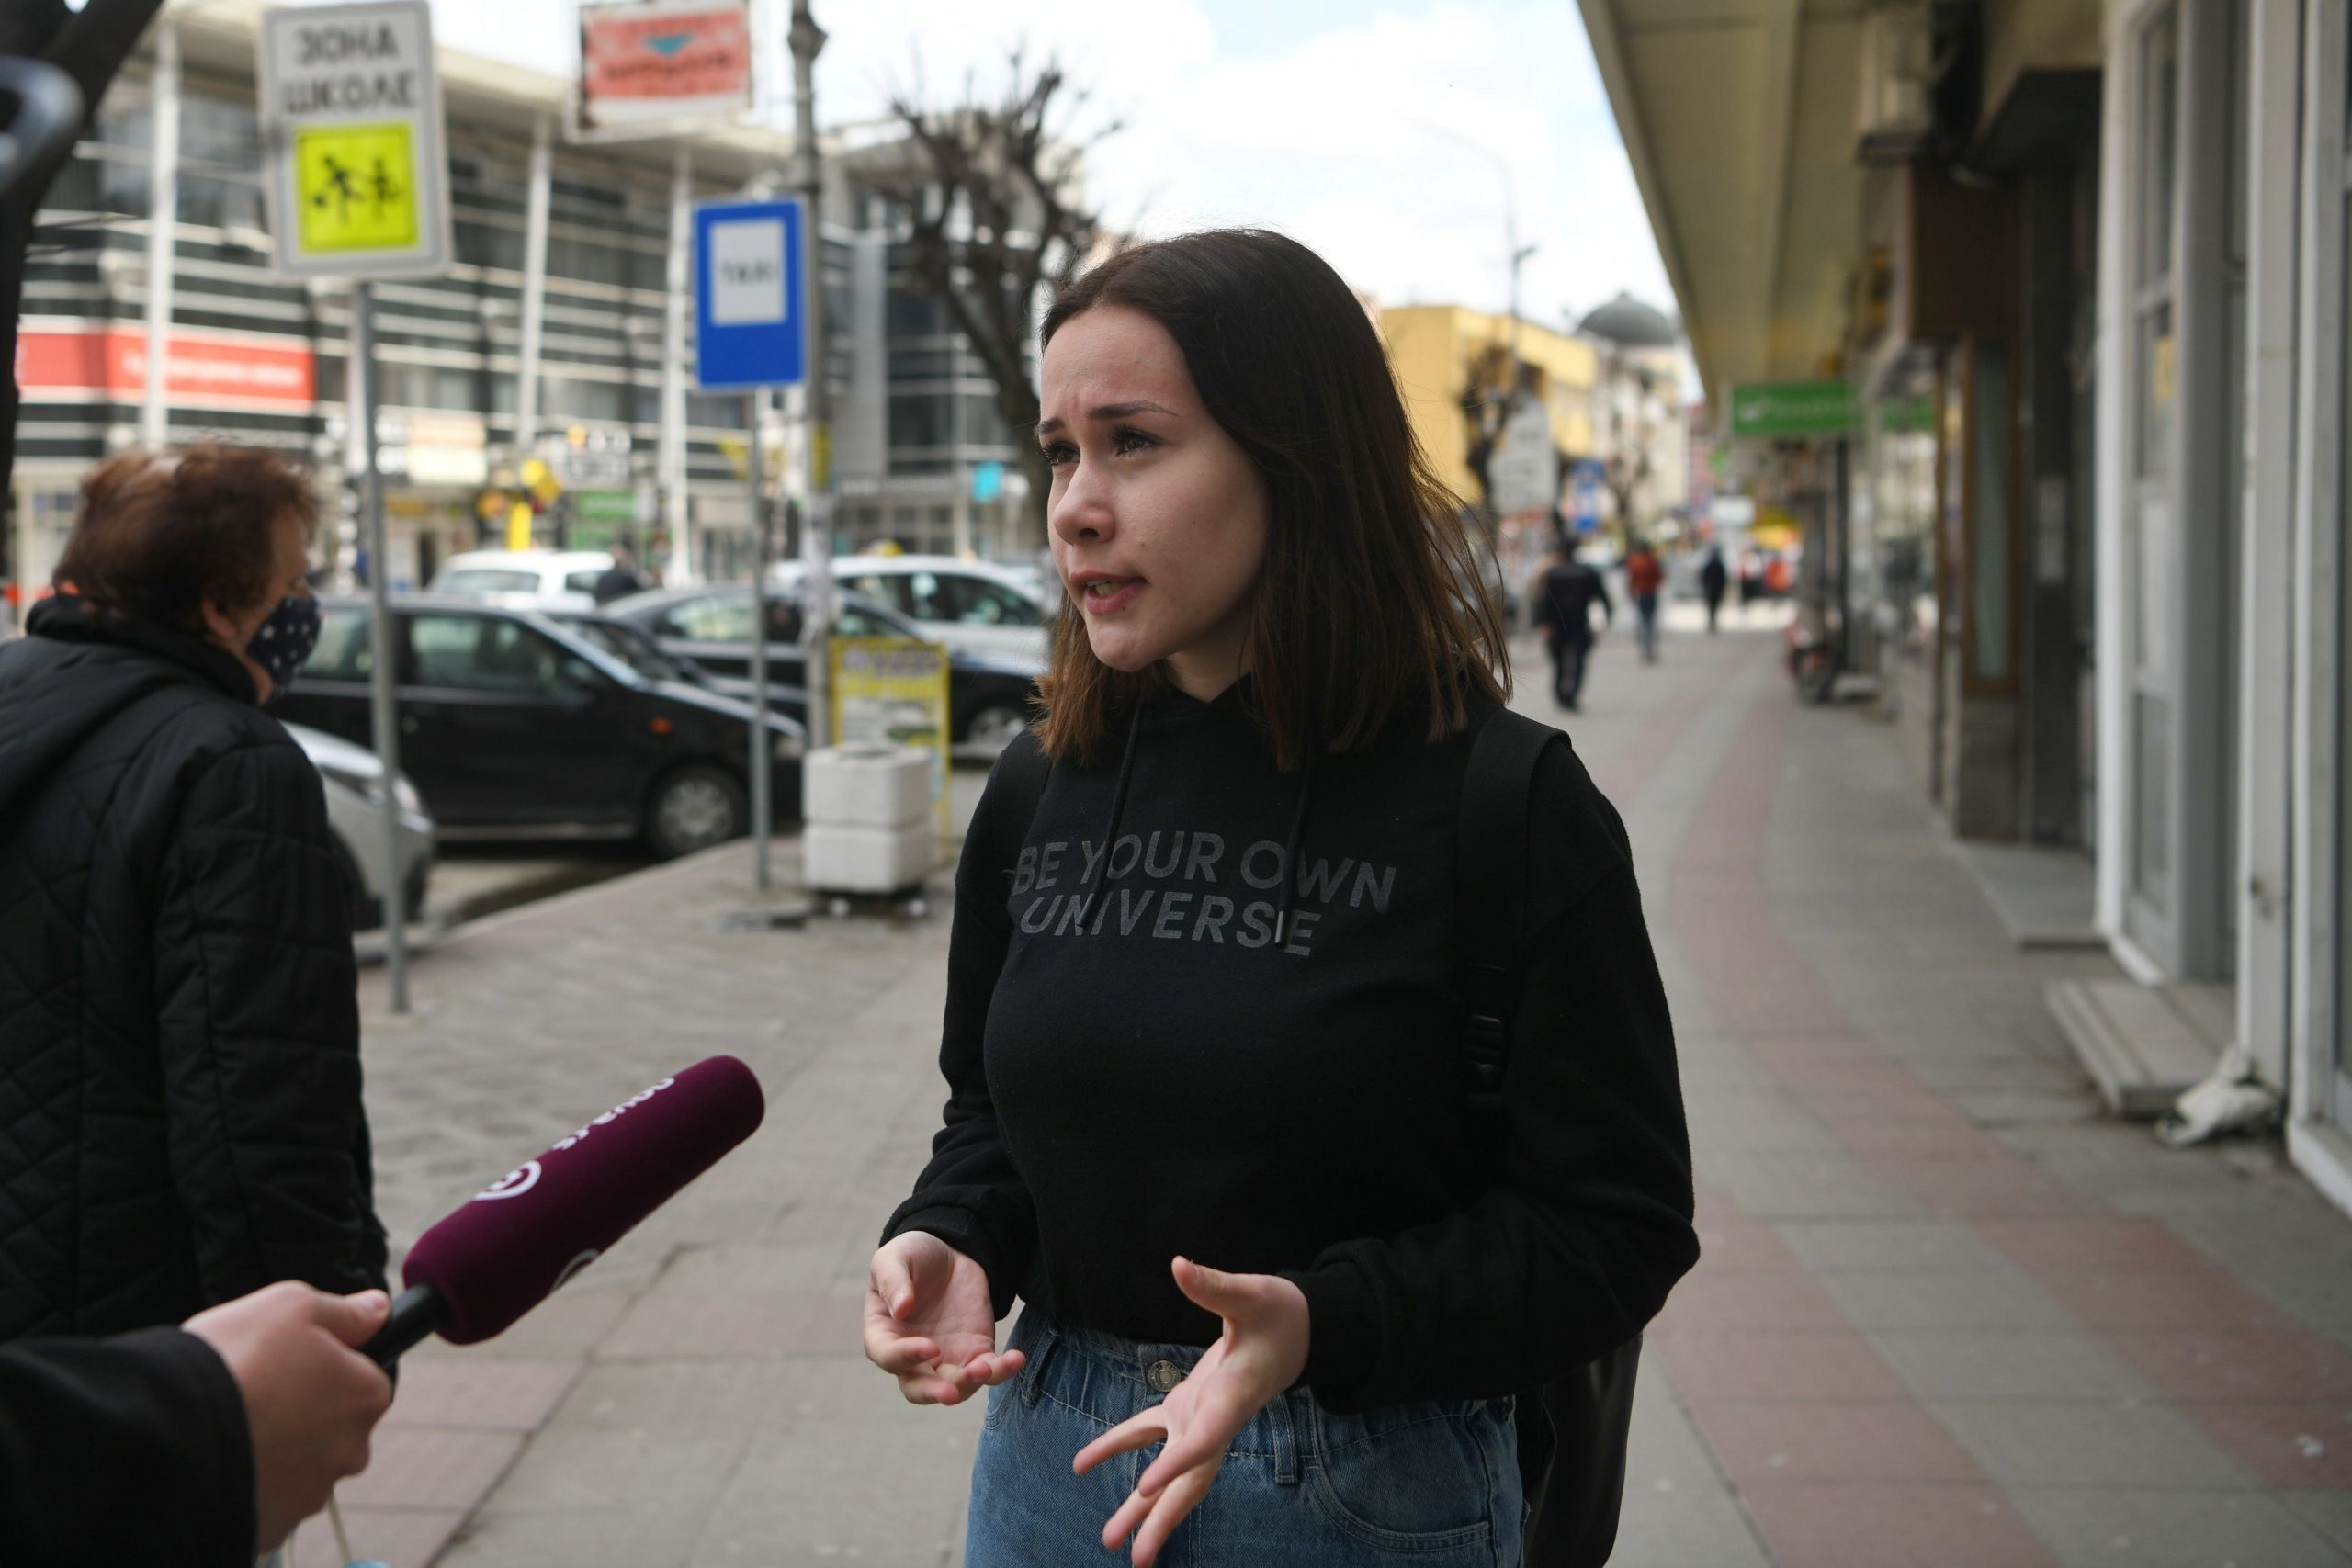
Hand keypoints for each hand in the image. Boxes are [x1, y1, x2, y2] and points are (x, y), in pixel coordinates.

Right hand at [184, 1283, 393, 1553]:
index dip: (323, 1369)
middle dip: (301, 1416)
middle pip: (334, 1429)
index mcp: (366, 1395)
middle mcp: (351, 1450)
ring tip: (230, 1428)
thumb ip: (342, 1311)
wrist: (167, 1430)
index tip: (285, 1365)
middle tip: (253, 1396)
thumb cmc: (234, 1359)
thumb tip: (378, 1310)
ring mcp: (311, 1493)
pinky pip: (267, 1502)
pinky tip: (221, 1462)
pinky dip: (250, 1485)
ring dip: (275, 1452)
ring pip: (300, 1468)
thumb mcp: (291, 1305)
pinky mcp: (273, 1526)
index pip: (361, 1381)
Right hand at [863, 1231, 1024, 1405]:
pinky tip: (1016, 1358)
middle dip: (934, 1393)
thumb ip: (893, 1281)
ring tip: (985, 1369)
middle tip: (951, 1393)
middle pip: (918, 1387)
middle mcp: (911, 1357)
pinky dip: (1002, 1370)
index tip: (930, 1347)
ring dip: (968, 1384)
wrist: (949, 1252)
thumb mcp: (894, 1258)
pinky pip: (989, 1370)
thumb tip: (900, 1310)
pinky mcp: (975, 1352)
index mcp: (883, 1335)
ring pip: (955, 1386)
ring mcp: (945, 1359)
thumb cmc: (912, 1257)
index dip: (906, 1357)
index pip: (888, 1356)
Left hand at [1074, 1257, 1310, 1567]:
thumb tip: (1179, 1264)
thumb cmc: (1281, 1311)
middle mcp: (1216, 1419)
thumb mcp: (1252, 1294)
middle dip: (1162, 1518)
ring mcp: (1201, 1416)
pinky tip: (1082, 1465)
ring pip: (1170, 1472)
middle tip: (1135, 1558)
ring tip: (1110, 1541)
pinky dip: (1116, 1448)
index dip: (1176, 1464)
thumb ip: (1214, 1286)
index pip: (1203, 1438)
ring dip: (1142, 1506)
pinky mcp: (1189, 1405)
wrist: (1302, 1328)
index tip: (1146, 1487)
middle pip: (1189, 1479)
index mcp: (1232, 1397)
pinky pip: (1147, 1434)